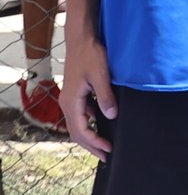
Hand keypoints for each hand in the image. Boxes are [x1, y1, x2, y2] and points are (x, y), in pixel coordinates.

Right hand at [63, 27, 115, 159]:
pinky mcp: (75, 94)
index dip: (95, 142)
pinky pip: (81, 115)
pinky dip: (89, 124)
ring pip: (78, 124)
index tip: (108, 149)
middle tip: (106, 156)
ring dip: (90, 136)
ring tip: (103, 145)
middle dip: (91, 145)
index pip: (81, 130)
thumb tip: (111, 116)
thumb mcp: (101, 75)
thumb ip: (105, 96)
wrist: (82, 40)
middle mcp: (67, 103)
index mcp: (71, 102)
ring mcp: (70, 99)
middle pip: (77, 132)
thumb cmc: (91, 54)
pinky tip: (101, 124)